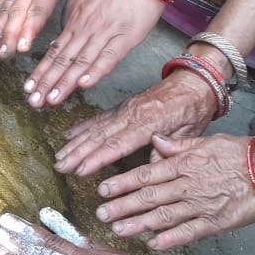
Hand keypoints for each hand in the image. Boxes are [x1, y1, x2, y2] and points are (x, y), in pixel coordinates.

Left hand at [24, 0, 165, 107]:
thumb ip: (75, 19)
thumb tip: (65, 33)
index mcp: (76, 22)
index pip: (55, 51)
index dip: (42, 71)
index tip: (29, 87)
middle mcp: (86, 31)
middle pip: (63, 61)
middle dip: (46, 83)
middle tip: (33, 102)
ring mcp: (104, 34)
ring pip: (81, 62)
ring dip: (65, 82)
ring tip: (50, 100)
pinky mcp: (126, 37)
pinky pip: (109, 56)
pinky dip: (96, 71)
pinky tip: (84, 85)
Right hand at [54, 71, 217, 175]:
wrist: (195, 82)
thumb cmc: (195, 108)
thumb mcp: (191, 133)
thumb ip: (168, 151)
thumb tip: (149, 171)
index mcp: (149, 122)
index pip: (118, 144)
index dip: (97, 158)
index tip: (81, 170)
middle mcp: (132, 114)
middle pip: (100, 136)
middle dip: (78, 153)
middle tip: (60, 167)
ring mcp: (125, 109)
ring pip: (95, 128)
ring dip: (75, 143)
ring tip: (59, 157)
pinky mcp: (122, 106)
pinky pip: (99, 118)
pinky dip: (82, 127)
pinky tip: (69, 135)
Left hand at [96, 134, 254, 248]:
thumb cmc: (240, 153)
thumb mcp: (206, 141)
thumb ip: (178, 145)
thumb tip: (155, 141)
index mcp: (184, 164)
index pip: (145, 174)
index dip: (122, 183)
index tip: (102, 189)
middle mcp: (188, 185)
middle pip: (148, 197)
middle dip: (122, 206)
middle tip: (100, 213)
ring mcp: (201, 205)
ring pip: (163, 216)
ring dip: (138, 223)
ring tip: (117, 229)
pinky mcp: (216, 222)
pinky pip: (188, 232)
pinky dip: (169, 239)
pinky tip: (151, 243)